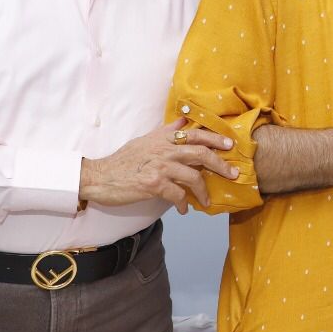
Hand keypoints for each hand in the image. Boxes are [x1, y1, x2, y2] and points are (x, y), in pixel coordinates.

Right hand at [80, 118, 238, 214]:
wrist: (99, 176)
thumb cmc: (123, 160)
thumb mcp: (145, 140)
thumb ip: (166, 132)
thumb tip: (183, 121)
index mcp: (164, 139)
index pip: (195, 135)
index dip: (215, 139)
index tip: (230, 145)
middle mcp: (164, 150)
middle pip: (201, 154)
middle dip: (220, 165)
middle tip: (233, 174)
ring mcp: (160, 167)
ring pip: (193, 177)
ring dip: (203, 191)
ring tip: (207, 201)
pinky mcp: (153, 184)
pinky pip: (178, 195)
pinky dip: (184, 204)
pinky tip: (184, 209)